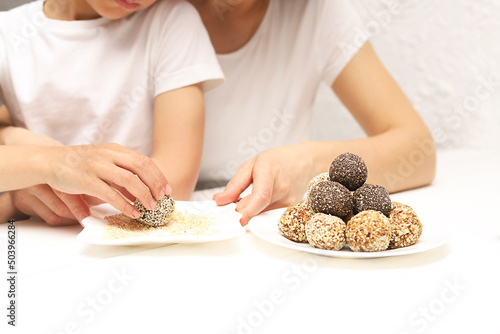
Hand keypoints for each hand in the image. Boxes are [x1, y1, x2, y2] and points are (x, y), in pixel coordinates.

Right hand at [12, 143, 170, 224]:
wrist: (50, 161)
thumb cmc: (79, 163)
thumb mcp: (103, 161)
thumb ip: (121, 171)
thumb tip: (141, 190)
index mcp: (115, 150)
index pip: (143, 160)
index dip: (158, 175)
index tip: (167, 188)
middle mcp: (109, 155)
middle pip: (140, 167)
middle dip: (155, 184)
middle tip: (162, 198)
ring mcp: (98, 166)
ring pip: (129, 180)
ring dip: (143, 195)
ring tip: (150, 207)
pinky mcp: (87, 180)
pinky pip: (111, 194)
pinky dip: (124, 204)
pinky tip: (132, 212)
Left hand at [213, 145, 313, 224]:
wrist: (305, 161)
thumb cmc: (278, 160)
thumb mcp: (252, 164)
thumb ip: (235, 184)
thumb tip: (219, 201)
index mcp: (270, 172)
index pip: (260, 196)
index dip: (247, 211)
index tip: (236, 220)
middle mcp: (282, 189)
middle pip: (257, 209)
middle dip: (239, 211)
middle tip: (229, 206)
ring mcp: (289, 201)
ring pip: (261, 214)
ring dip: (250, 211)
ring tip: (247, 198)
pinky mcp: (291, 210)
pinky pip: (269, 215)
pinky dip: (259, 211)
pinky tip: (258, 201)